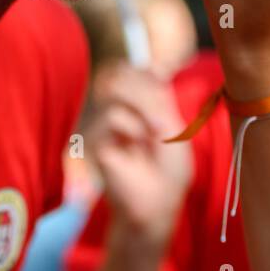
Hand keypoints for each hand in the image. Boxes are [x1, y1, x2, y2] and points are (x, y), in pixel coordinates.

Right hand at [86, 62, 193, 246]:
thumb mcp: (172, 126)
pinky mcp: (97, 139)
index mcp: (140, 106)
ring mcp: (107, 124)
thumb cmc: (170, 170)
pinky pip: (112, 116)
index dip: (146, 71)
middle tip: (160, 119)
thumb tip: (154, 66)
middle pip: (121, 73)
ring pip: (114, 89)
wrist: (157, 203)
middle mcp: (121, 111)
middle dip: (145, 90)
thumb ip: (159, 97)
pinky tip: (136, 143)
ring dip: (142, 106)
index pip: (133, 71)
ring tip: (154, 131)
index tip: (161, 82)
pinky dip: (131, 126)